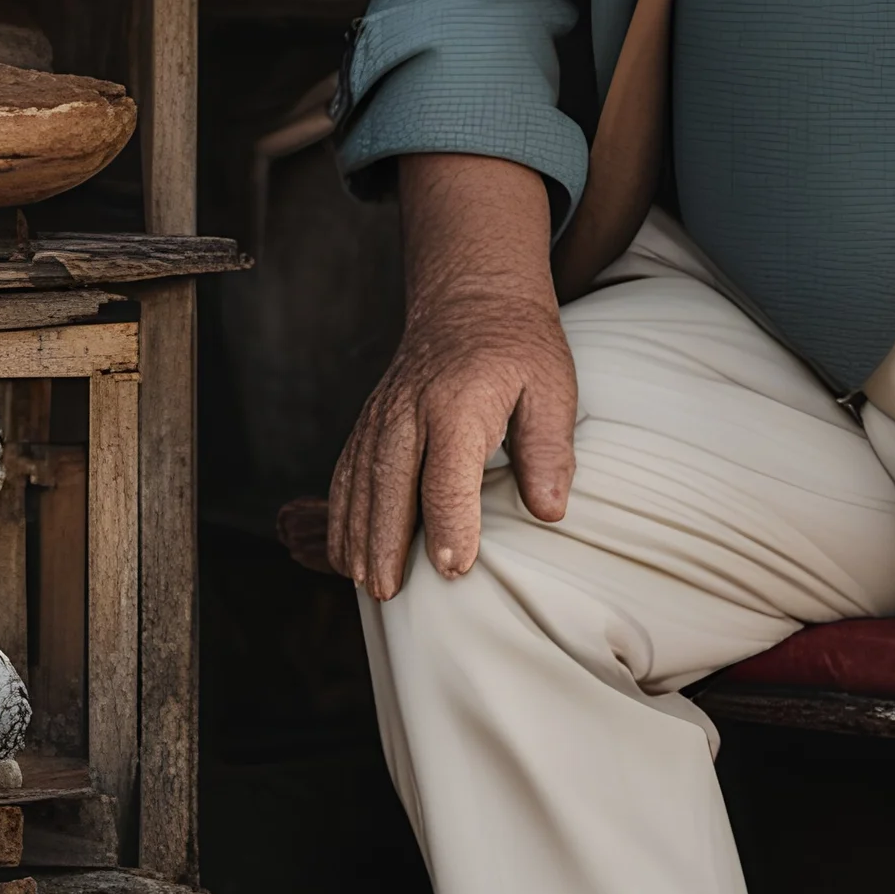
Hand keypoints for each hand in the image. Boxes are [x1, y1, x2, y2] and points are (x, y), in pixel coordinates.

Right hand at [325, 153, 575, 598]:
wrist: (472, 299)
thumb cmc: (521, 349)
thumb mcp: (553, 388)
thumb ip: (550, 449)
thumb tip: (550, 511)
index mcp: (459, 402)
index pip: (448, 475)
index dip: (450, 526)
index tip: (455, 570)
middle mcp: (411, 409)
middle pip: (390, 484)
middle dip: (386, 543)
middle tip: (390, 594)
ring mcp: (383, 414)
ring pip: (360, 481)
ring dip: (357, 535)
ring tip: (366, 584)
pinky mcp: (370, 420)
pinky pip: (347, 471)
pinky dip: (341, 512)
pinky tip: (346, 551)